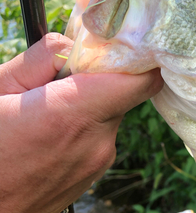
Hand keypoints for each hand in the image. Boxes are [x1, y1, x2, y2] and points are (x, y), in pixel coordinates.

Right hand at [0, 33, 162, 212]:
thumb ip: (38, 60)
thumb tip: (69, 43)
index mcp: (72, 114)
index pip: (140, 80)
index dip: (139, 58)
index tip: (118, 45)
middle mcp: (97, 140)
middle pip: (123, 91)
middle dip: (100, 75)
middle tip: (61, 75)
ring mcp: (101, 159)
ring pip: (112, 110)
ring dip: (90, 100)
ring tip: (49, 109)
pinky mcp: (98, 170)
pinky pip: (103, 132)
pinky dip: (87, 122)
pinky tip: (53, 131)